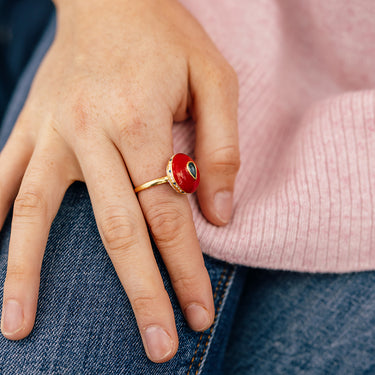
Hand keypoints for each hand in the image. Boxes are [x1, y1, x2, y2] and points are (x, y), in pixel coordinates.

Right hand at [0, 0, 238, 361]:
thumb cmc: (168, 35)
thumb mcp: (216, 79)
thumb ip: (221, 147)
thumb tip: (219, 213)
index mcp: (141, 122)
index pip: (169, 216)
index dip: (186, 270)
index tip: (197, 315)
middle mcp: (91, 133)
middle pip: (116, 231)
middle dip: (139, 293)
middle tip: (156, 346)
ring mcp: (53, 131)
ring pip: (36, 213)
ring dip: (28, 273)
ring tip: (20, 328)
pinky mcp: (31, 125)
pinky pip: (1, 175)